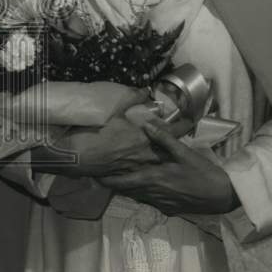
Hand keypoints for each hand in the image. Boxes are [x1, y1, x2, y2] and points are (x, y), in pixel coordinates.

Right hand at [34, 113, 193, 177]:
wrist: (79, 155)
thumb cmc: (96, 131)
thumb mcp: (113, 111)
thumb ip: (131, 99)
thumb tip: (144, 90)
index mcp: (145, 138)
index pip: (171, 131)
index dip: (184, 126)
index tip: (193, 121)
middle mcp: (146, 156)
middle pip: (168, 155)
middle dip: (176, 152)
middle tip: (184, 150)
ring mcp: (138, 170)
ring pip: (157, 170)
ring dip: (163, 167)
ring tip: (171, 167)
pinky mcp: (128, 180)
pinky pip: (142, 180)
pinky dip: (147, 179)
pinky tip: (151, 179)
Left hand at [98, 121, 238, 214]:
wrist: (223, 196)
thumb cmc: (203, 172)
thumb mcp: (184, 152)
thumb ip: (164, 139)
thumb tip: (146, 124)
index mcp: (155, 179)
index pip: (124, 182)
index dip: (109, 180)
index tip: (96, 176)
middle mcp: (154, 194)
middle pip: (128, 191)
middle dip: (114, 185)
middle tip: (101, 177)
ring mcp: (162, 203)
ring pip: (138, 197)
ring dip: (127, 190)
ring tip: (115, 182)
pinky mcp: (170, 209)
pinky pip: (149, 202)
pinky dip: (141, 195)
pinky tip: (141, 189)